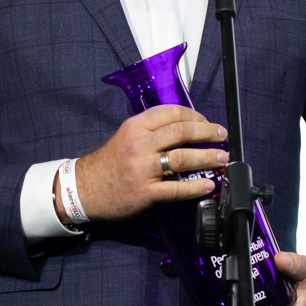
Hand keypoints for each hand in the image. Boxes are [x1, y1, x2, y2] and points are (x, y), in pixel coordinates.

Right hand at [59, 106, 228, 222]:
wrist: (84, 189)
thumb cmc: (109, 163)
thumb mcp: (126, 137)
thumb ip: (151, 132)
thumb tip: (186, 130)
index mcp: (136, 127)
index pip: (171, 113)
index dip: (195, 116)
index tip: (207, 123)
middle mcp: (139, 144)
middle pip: (181, 132)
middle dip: (207, 132)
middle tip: (222, 136)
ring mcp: (142, 169)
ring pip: (182, 158)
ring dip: (207, 157)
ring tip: (221, 158)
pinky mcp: (145, 192)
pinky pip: (176, 188)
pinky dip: (195, 187)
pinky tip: (208, 185)